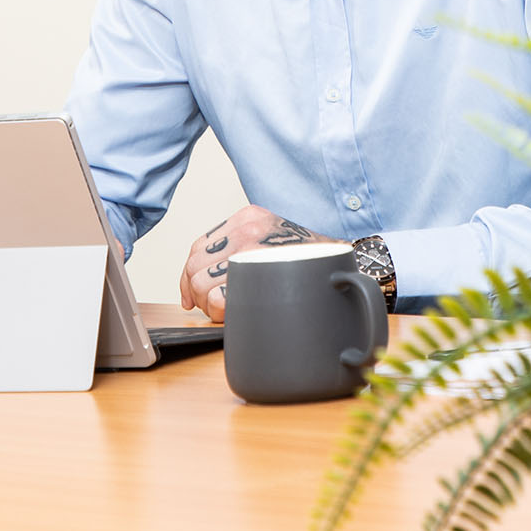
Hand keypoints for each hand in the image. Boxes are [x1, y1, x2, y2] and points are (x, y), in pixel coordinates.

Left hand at [179, 205, 330, 321]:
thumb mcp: (272, 239)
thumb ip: (241, 248)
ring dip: (208, 304)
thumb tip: (203, 277)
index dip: (188, 274)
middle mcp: (246, 228)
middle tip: (212, 306)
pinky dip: (219, 310)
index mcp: (247, 218)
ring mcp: (251, 248)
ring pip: (201, 282)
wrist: (342, 265)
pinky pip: (218, 295)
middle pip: (195, 264)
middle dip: (198, 291)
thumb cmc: (309, 261)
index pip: (199, 246)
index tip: (190, 294)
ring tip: (226, 310)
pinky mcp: (257, 272)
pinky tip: (232, 312)